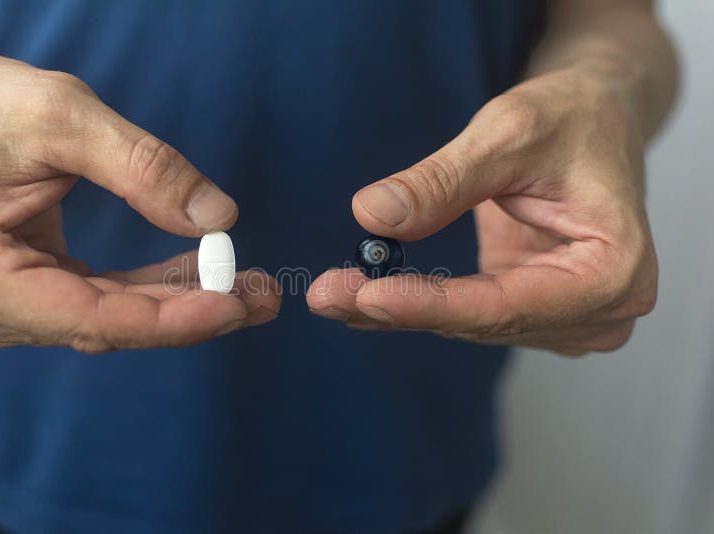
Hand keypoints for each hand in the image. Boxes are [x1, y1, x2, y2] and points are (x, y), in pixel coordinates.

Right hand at [0, 42, 279, 352]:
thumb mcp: (61, 117)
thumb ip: (144, 169)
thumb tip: (218, 217)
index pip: (97, 318)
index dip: (177, 318)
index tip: (240, 303)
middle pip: (107, 326)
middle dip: (191, 311)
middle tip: (263, 296)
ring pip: (103, 317)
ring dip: (175, 301)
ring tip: (244, 283)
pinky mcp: (10, 293)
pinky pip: (88, 300)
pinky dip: (142, 289)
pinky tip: (193, 274)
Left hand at [308, 65, 656, 354]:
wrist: (594, 120)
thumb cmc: (571, 118)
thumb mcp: (508, 134)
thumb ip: (442, 182)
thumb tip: (372, 216)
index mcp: (617, 271)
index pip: (508, 305)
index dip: (433, 305)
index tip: (366, 296)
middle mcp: (601, 311)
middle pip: (483, 322)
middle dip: (399, 309)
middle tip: (324, 294)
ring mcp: (567, 317)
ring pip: (468, 325)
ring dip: (397, 309)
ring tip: (331, 291)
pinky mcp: (534, 309)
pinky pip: (466, 313)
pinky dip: (415, 301)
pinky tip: (362, 293)